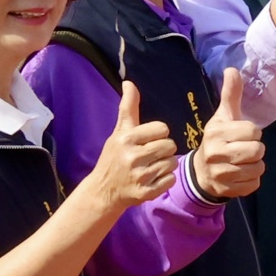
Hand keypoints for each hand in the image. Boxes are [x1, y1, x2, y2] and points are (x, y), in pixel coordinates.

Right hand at [88, 82, 179, 212]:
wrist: (103, 190)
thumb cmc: (114, 156)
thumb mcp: (119, 132)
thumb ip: (128, 108)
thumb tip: (129, 83)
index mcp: (126, 139)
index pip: (163, 129)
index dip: (158, 134)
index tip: (147, 140)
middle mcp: (132, 157)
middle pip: (170, 145)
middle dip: (163, 149)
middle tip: (150, 155)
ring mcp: (139, 176)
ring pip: (172, 163)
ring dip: (165, 165)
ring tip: (150, 167)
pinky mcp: (146, 193)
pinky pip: (171, 179)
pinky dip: (165, 180)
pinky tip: (151, 179)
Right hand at [190, 68, 265, 201]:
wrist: (201, 172)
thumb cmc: (217, 140)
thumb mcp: (223, 117)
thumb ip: (230, 95)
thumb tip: (232, 69)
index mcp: (216, 133)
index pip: (254, 131)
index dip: (252, 132)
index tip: (241, 134)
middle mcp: (216, 154)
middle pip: (258, 150)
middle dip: (255, 149)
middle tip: (243, 149)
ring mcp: (221, 174)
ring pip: (258, 168)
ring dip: (255, 165)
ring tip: (241, 161)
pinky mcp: (228, 190)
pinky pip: (254, 184)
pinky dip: (251, 180)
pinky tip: (239, 174)